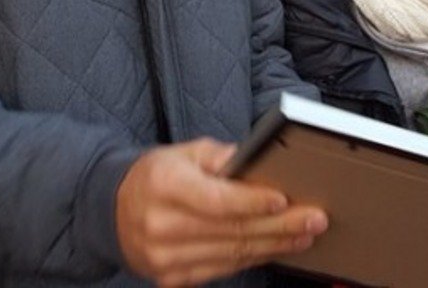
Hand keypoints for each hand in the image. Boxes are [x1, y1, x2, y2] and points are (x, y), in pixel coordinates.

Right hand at [115, 138, 327, 285]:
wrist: (113, 210)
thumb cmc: (157, 176)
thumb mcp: (182, 152)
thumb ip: (220, 156)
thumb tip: (257, 159)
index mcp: (164, 185)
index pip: (216, 199)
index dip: (253, 201)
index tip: (284, 199)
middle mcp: (161, 225)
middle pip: (232, 229)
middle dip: (279, 225)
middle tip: (314, 218)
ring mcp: (164, 258)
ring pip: (232, 254)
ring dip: (274, 245)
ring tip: (305, 233)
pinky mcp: (172, 279)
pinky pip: (223, 269)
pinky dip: (254, 258)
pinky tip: (276, 247)